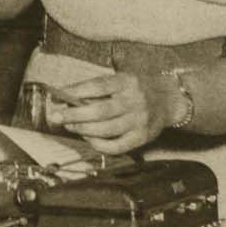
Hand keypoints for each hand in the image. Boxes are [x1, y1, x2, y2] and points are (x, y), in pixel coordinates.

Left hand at [44, 67, 164, 156]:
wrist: (169, 100)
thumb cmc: (137, 90)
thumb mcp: (122, 80)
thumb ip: (99, 89)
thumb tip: (67, 99)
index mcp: (127, 82)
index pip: (97, 86)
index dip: (75, 91)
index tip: (57, 95)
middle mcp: (135, 101)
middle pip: (99, 110)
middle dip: (74, 115)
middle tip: (56, 116)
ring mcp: (139, 120)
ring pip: (105, 130)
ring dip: (83, 129)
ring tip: (71, 126)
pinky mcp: (142, 137)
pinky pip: (115, 146)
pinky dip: (98, 144)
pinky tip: (89, 138)